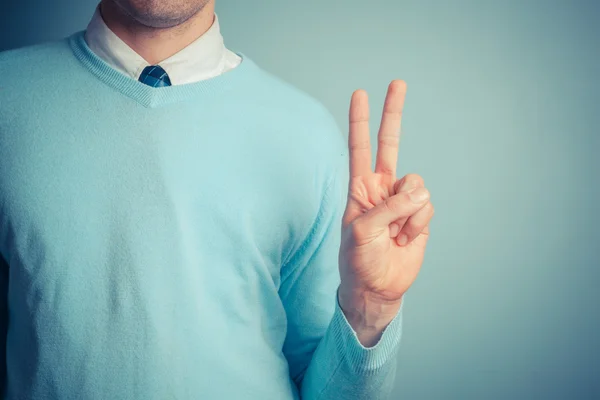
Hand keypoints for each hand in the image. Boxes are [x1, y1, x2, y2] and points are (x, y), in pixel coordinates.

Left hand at [337, 80, 433, 344]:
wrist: (377, 289)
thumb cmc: (359, 261)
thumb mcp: (363, 232)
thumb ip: (389, 207)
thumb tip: (418, 191)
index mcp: (360, 189)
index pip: (359, 148)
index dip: (360, 121)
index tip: (360, 94)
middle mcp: (381, 189)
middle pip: (390, 144)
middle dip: (393, 114)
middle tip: (397, 82)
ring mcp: (402, 201)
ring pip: (417, 185)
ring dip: (408, 211)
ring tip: (395, 233)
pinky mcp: (420, 216)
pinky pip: (427, 206)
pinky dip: (418, 223)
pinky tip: (407, 238)